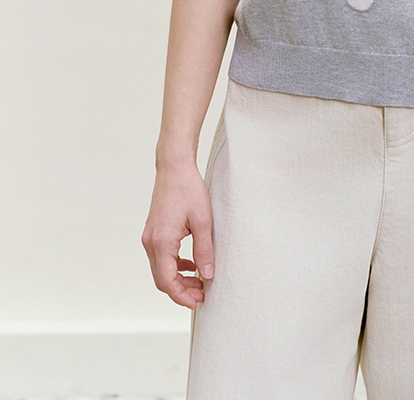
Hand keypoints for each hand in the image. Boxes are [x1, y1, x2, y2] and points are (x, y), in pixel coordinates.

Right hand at [141, 161, 214, 308]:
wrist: (174, 168)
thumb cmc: (189, 190)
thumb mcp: (202, 220)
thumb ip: (204, 250)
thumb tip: (208, 275)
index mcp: (162, 242)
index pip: (166, 281)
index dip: (181, 296)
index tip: (197, 302)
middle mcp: (151, 242)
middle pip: (162, 279)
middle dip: (181, 291)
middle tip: (202, 295)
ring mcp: (150, 237)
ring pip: (160, 269)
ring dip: (178, 279)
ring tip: (200, 282)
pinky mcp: (153, 232)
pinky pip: (161, 258)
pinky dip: (175, 266)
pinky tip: (191, 265)